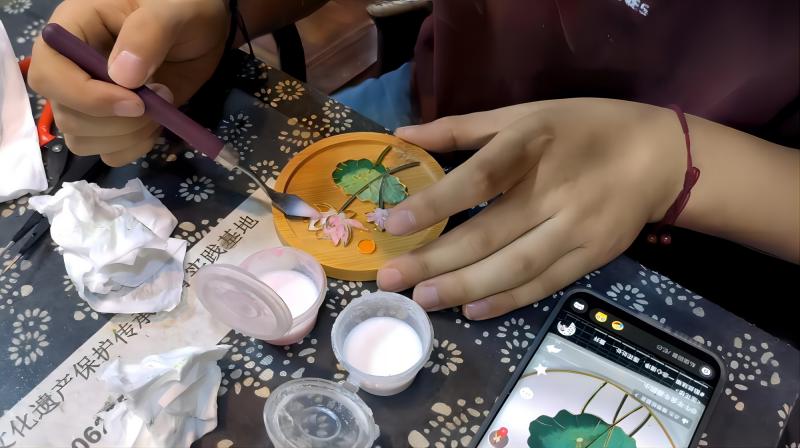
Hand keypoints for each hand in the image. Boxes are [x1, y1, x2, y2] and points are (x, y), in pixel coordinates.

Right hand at [28, 0, 228, 165]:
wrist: (202, 27)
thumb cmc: (182, 7)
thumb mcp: (169, 10)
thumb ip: (146, 35)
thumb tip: (122, 77)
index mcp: (73, 31)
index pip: (49, 74)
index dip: (85, 97)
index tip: (134, 102)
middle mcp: (73, 68)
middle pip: (66, 115)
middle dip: (116, 121)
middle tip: (159, 99)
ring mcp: (91, 97)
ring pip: (82, 139)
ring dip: (126, 136)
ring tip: (160, 109)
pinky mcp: (113, 120)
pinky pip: (107, 151)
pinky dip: (133, 148)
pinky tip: (156, 126)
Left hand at [377, 98, 687, 319]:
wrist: (658, 156)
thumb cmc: (582, 128)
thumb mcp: (525, 114)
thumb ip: (462, 127)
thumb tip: (403, 136)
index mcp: (532, 144)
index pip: (478, 179)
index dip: (435, 203)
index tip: (393, 224)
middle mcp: (554, 190)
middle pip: (488, 233)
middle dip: (435, 260)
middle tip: (390, 280)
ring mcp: (576, 228)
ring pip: (513, 267)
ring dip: (464, 287)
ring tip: (422, 300)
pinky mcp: (593, 256)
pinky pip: (544, 284)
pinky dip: (507, 299)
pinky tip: (472, 309)